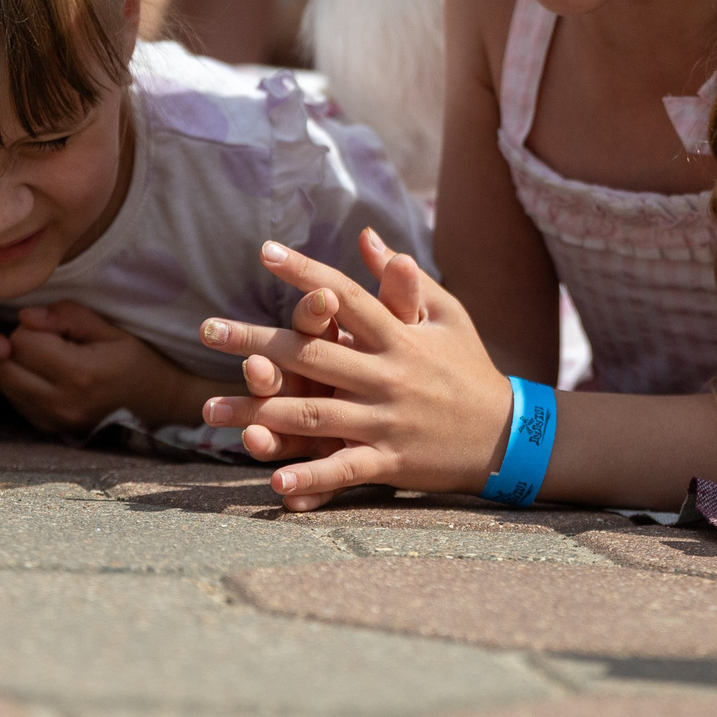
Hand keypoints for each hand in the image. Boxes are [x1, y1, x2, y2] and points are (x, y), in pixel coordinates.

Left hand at [0, 301, 203, 434]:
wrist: (162, 406)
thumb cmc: (141, 363)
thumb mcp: (113, 331)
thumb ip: (70, 317)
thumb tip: (27, 315)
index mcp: (80, 373)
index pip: (22, 342)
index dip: (33, 327)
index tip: (56, 328)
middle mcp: (62, 403)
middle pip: (5, 367)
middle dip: (17, 347)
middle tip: (45, 342)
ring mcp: (55, 421)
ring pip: (4, 387)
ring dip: (16, 367)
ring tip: (44, 359)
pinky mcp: (51, 430)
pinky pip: (16, 404)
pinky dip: (22, 387)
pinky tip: (46, 378)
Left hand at [199, 232, 511, 511]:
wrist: (508, 435)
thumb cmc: (469, 368)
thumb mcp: (447, 316)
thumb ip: (402, 280)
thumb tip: (366, 236)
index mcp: (399, 337)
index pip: (346, 296)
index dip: (306, 272)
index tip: (266, 252)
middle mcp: (388, 375)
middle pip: (313, 354)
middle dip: (257, 343)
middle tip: (207, 330)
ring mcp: (387, 420)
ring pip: (315, 415)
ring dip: (260, 413)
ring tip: (211, 410)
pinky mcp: (391, 461)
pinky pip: (344, 470)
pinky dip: (311, 479)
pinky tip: (273, 481)